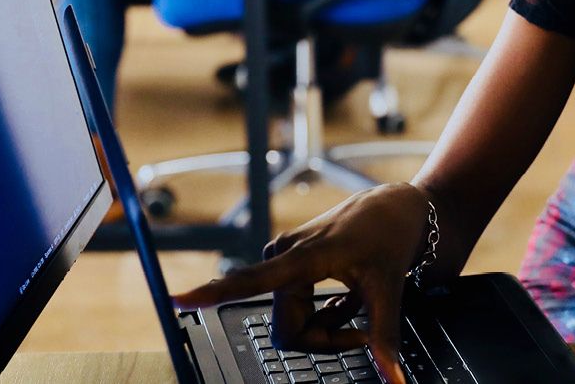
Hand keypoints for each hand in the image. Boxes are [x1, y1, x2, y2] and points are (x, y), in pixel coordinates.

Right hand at [172, 183, 431, 383]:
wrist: (396, 207)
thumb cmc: (389, 237)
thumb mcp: (390, 289)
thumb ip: (384, 336)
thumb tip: (394, 378)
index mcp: (303, 257)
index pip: (251, 280)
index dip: (213, 292)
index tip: (178, 298)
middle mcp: (284, 256)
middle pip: (288, 330)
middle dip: (325, 339)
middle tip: (361, 330)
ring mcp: (285, 260)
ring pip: (294, 324)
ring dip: (328, 325)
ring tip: (356, 301)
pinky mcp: (289, 263)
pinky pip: (299, 311)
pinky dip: (326, 314)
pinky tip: (347, 296)